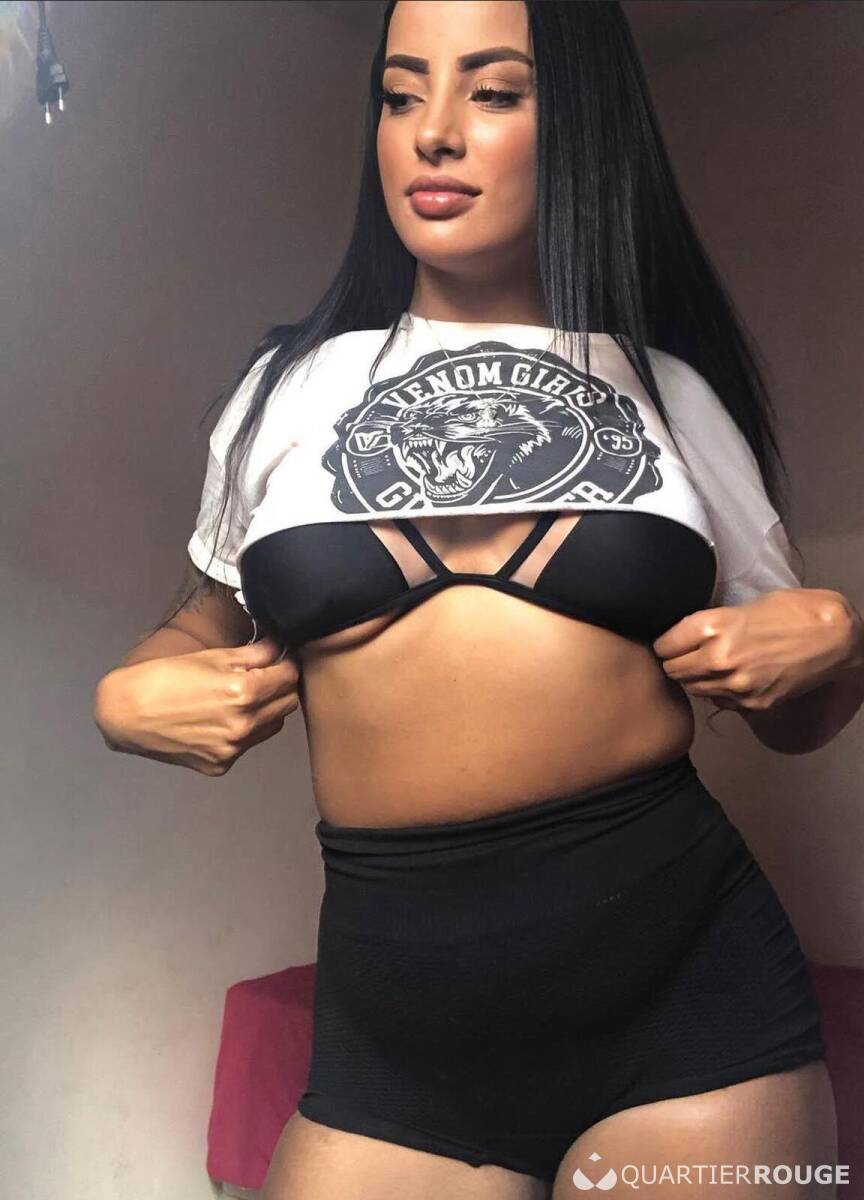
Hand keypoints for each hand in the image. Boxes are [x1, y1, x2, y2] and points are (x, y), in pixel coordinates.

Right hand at [94, 636, 300, 774]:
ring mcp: (233, 750)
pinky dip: (245, 730)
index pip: (290, 676)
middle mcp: (244, 726)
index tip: (282, 657)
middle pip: (288, 703)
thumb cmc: (164, 678)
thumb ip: (253, 654)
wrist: (125, 713)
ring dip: (268, 710)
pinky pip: (248, 745)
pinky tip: (224, 718)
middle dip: (282, 686)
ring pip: (272, 726)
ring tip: (244, 696)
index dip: (288, 663)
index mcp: (244, 693)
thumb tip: (279, 645)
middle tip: (267, 674)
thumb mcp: (211, 657)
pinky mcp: (221, 765)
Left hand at [651, 588, 862, 712]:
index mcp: (713, 627)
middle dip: (675, 663)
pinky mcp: (753, 703)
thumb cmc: (794, 611)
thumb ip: (715, 623)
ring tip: (708, 667)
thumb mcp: (746, 606)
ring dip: (696, 679)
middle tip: (684, 656)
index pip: (664, 645)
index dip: (665, 643)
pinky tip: (732, 678)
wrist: (836, 637)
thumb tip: (689, 635)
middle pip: (673, 670)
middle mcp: (719, 659)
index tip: (669, 643)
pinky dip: (721, 692)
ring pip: (694, 689)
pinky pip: (721, 702)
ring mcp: (736, 685)